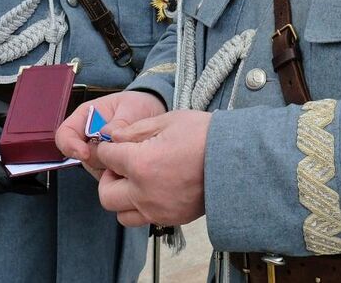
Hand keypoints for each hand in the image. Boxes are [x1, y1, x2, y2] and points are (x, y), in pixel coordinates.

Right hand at [55, 90, 165, 178]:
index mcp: (85, 117)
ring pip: (94, 168)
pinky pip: (106, 176)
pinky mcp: (106, 167)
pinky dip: (118, 172)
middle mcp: (86, 137)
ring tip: (131, 150)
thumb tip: (108, 134)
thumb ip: (120, 121)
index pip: (65, 134)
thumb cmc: (138, 106)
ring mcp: (96, 154)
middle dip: (100, 157)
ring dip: (111, 164)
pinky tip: (132, 160)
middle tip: (122, 148)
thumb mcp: (132, 108)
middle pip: (80, 156)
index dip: (70, 146)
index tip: (84, 153)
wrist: (153, 115)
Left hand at [94, 110, 211, 226]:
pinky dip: (141, 207)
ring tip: (137, 181)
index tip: (113, 145)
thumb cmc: (205, 136)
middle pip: (105, 193)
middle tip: (122, 165)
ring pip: (120, 213)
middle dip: (108, 177)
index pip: (106, 158)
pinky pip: (143, 219)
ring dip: (122, 197)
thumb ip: (135, 130)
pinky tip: (154, 190)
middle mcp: (143, 192)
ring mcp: (156, 209)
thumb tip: (113, 136)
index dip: (107, 148)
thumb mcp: (168, 121)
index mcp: (140, 163)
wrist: (235, 159)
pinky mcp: (170, 219)